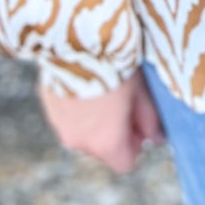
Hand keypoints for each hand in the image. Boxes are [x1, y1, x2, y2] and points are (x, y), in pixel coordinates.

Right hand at [37, 67, 165, 174]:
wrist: (78, 41)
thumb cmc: (117, 66)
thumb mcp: (140, 92)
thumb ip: (149, 120)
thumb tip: (157, 138)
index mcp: (106, 143)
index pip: (124, 163)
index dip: (135, 145)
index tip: (139, 123)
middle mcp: (79, 142)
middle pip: (102, 148)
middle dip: (113, 131)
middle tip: (123, 100)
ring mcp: (60, 125)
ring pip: (83, 131)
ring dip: (93, 119)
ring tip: (102, 87)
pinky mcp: (48, 105)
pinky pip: (66, 114)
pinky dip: (76, 105)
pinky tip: (85, 80)